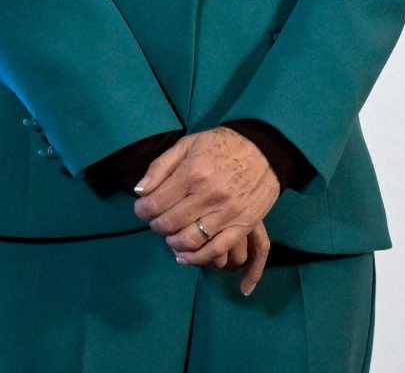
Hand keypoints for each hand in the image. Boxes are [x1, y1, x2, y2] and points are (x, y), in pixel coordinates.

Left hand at [131, 126, 280, 291]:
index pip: (156, 203)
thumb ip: (160, 166)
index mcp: (192, 173)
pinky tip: (184, 256)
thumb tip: (139, 191)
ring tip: (170, 235)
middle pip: (169, 223)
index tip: (142, 209)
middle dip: (156, 225)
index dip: (142, 210)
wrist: (265, 149)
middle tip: (155, 220)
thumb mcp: (188, 144)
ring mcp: (226, 213)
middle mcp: (208, 195)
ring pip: (189, 240)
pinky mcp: (242, 225)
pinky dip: (196, 258)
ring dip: (172, 242)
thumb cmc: (222, 145)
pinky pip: (216, 250)